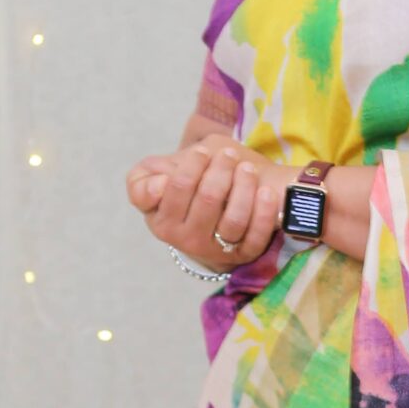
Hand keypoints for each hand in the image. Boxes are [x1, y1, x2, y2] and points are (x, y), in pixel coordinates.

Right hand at [128, 140, 286, 266]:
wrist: (221, 205)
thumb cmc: (191, 181)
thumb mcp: (160, 175)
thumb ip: (143, 178)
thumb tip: (160, 185)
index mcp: (161, 220)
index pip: (175, 189)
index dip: (190, 168)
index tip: (203, 152)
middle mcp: (185, 239)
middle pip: (208, 198)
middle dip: (222, 170)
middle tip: (230, 155)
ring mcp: (215, 250)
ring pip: (234, 218)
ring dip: (245, 188)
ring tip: (248, 169)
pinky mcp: (242, 255)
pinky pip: (256, 236)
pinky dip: (264, 212)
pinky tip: (265, 192)